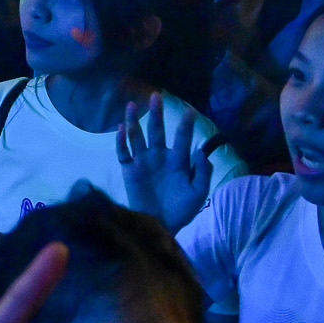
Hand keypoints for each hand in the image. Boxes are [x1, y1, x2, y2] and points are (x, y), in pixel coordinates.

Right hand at [117, 93, 213, 231]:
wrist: (160, 226)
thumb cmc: (181, 210)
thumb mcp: (198, 194)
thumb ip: (202, 173)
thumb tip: (199, 151)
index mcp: (178, 162)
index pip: (182, 139)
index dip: (185, 125)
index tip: (190, 110)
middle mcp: (159, 157)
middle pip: (157, 132)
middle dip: (156, 114)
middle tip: (156, 96)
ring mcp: (143, 162)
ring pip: (138, 137)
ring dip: (134, 121)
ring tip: (132, 106)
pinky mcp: (129, 170)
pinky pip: (123, 152)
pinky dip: (121, 140)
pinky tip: (121, 128)